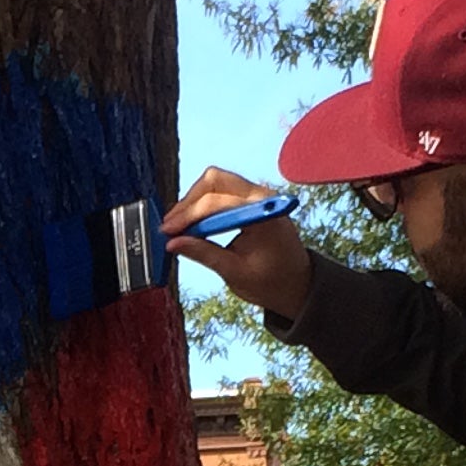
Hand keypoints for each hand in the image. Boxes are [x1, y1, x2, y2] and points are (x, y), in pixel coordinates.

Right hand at [164, 168, 314, 320]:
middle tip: (171, 227)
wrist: (298, 285)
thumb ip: (203, 254)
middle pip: (214, 180)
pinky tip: (194, 223)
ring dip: (195, 201)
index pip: (216, 203)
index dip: (187, 216)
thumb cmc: (272, 282)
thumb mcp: (235, 273)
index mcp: (261, 214)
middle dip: (189, 202)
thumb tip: (172, 244)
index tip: (167, 231)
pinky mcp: (254, 199)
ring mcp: (259, 195)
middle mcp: (262, 196)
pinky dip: (206, 203)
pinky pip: (224, 190)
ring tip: (179, 226)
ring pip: (217, 181)